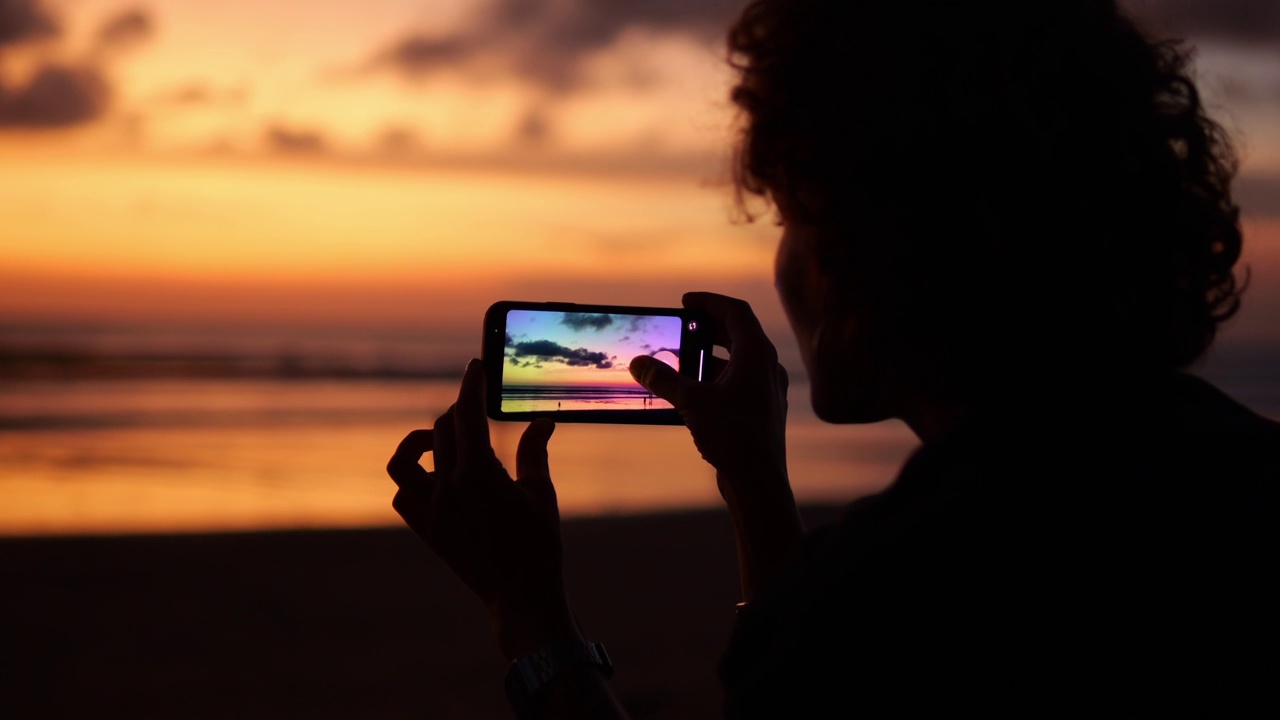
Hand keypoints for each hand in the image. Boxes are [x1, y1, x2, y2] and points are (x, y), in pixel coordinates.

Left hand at [386, 359, 577, 657]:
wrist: (522, 597)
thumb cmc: (539, 546)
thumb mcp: (542, 493)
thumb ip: (536, 452)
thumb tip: (542, 421)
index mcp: (479, 473)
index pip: (467, 414)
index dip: (471, 385)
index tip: (475, 367)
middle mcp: (448, 488)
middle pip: (440, 431)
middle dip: (458, 412)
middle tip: (478, 410)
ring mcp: (432, 511)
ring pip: (404, 462)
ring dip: (417, 443)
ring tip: (438, 440)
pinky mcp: (428, 531)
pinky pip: (403, 496)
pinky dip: (413, 480)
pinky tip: (436, 478)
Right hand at [630, 292, 800, 599]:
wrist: (759, 482)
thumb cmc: (733, 437)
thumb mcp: (691, 402)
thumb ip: (664, 379)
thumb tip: (639, 363)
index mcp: (756, 354)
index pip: (736, 312)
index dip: (710, 302)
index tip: (686, 301)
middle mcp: (766, 367)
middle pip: (738, 334)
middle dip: (708, 328)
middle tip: (683, 325)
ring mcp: (767, 390)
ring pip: (738, 361)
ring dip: (709, 356)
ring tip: (681, 359)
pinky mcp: (761, 411)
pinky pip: (738, 383)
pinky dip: (715, 379)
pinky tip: (692, 392)